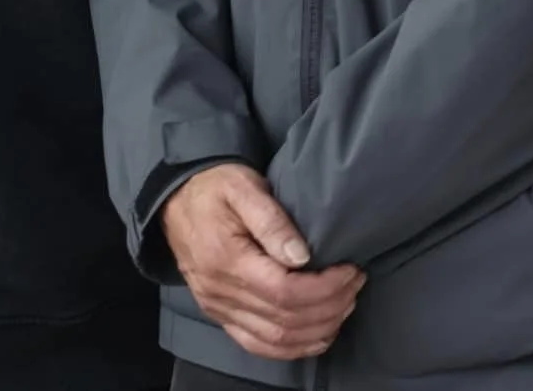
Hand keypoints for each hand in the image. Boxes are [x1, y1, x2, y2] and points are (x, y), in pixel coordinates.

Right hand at [160, 163, 364, 359]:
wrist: (176, 199)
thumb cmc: (216, 186)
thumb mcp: (243, 187)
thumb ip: (271, 219)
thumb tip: (303, 256)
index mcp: (226, 259)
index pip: (285, 292)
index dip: (324, 288)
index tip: (350, 270)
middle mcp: (220, 293)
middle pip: (285, 320)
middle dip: (329, 307)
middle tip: (355, 285)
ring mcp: (217, 308)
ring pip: (275, 339)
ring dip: (316, 330)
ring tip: (345, 305)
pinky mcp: (219, 315)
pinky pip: (257, 345)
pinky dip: (292, 347)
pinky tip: (317, 334)